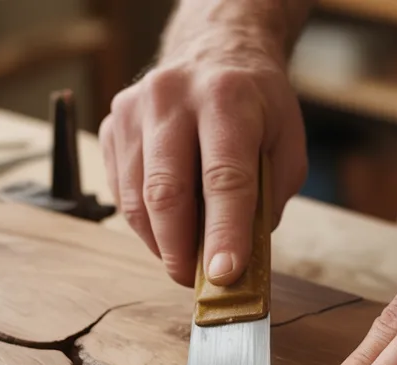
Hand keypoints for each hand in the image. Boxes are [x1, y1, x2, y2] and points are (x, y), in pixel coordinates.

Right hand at [98, 29, 306, 287]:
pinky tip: (168, 224)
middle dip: (181, 250)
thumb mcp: (285, 146)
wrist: (215, 51)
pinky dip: (144, 222)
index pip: (224, 178)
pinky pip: (120, 192)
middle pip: (167, 192)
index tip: (224, 276)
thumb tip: (235, 262)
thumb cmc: (257, 107)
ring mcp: (134, 109)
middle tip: (196, 282)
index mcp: (227, 98)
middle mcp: (173, 97)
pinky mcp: (112, 125)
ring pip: (136, 199)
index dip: (224, 233)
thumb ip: (266, 201)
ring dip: (161, 242)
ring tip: (186, 256)